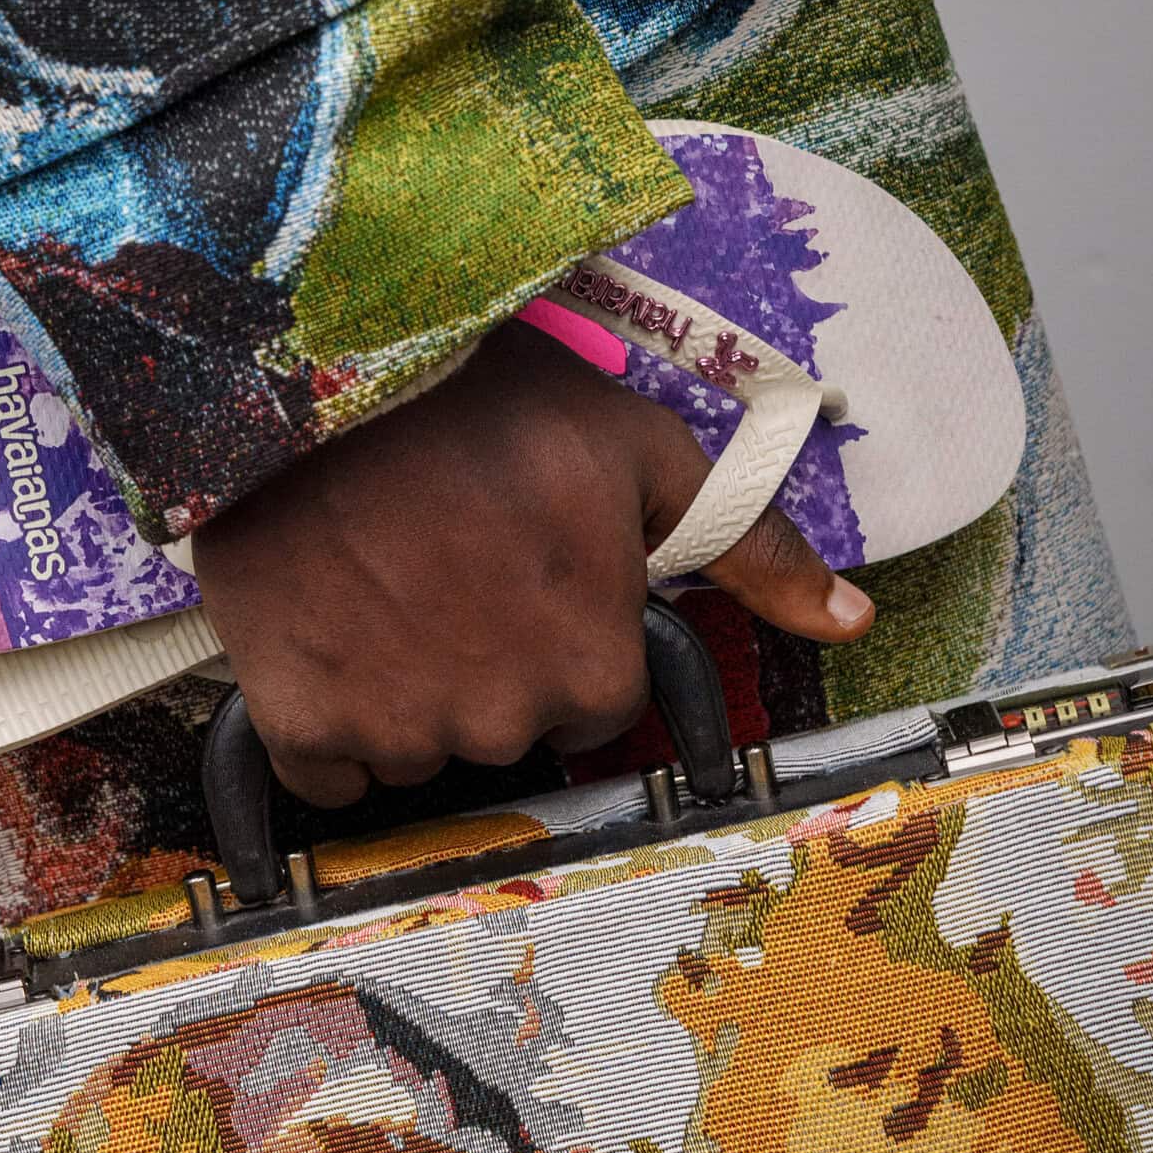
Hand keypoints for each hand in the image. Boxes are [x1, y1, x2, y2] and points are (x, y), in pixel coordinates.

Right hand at [192, 320, 873, 806]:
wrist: (308, 377)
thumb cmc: (478, 399)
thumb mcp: (633, 446)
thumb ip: (742, 541)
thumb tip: (852, 620)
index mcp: (594, 664)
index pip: (594, 705)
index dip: (561, 639)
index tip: (520, 579)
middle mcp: (503, 718)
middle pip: (503, 731)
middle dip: (482, 669)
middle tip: (443, 570)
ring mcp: (398, 727)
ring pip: (416, 753)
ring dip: (402, 697)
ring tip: (377, 588)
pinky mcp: (301, 721)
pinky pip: (327, 775)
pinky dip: (324, 726)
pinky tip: (324, 636)